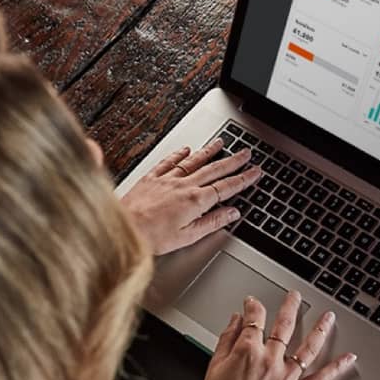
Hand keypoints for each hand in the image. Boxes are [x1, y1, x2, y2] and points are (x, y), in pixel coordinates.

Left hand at [119, 139, 261, 254]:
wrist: (124, 228)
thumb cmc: (152, 236)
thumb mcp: (188, 236)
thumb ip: (212, 222)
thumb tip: (231, 214)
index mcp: (195, 201)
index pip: (226, 187)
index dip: (243, 179)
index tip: (255, 173)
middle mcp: (183, 186)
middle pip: (214, 170)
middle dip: (233, 161)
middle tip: (246, 154)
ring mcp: (167, 179)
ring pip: (193, 161)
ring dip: (209, 152)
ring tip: (221, 143)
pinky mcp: (151, 178)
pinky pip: (169, 162)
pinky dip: (179, 154)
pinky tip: (186, 149)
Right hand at [192, 292, 356, 379]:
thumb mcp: (214, 365)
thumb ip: (227, 338)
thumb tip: (236, 319)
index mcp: (247, 351)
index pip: (254, 318)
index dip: (253, 306)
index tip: (252, 303)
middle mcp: (270, 361)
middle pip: (285, 325)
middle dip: (290, 306)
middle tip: (295, 297)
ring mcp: (285, 378)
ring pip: (308, 347)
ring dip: (320, 328)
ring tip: (328, 317)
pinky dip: (336, 369)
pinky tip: (348, 358)